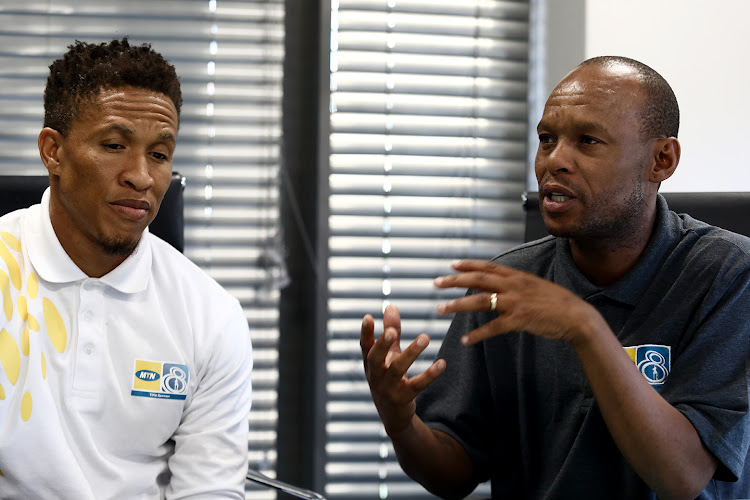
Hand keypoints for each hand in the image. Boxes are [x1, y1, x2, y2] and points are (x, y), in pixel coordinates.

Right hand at [360, 304, 445, 435]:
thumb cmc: (389, 377)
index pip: (365, 346)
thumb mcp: (389, 355)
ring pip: (398, 369)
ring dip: (411, 353)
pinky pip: (418, 385)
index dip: (365, 332)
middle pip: (375, 358)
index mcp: (370, 363)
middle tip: (391, 331)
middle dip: (382, 344)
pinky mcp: (403, 398)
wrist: (392, 415)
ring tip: (424, 338)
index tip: (368, 317)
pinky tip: (442, 363)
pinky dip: (430, 375)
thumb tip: (391, 305)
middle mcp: (375, 375)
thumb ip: (391, 331)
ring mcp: (388, 388)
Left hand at [434, 259, 602, 345]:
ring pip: (480, 300)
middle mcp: (514, 285)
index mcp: (517, 276)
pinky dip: (477, 334)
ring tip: (441, 309)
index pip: (487, 267)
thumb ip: (518, 284)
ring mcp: (515, 302)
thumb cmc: (558, 303)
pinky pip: (493, 327)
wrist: (577, 316)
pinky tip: (465, 340)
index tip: (452, 265)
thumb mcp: (536, 286)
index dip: (468, 265)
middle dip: (454, 280)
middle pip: (477, 279)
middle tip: (437, 283)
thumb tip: (502, 285)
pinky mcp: (519, 319)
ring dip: (458, 305)